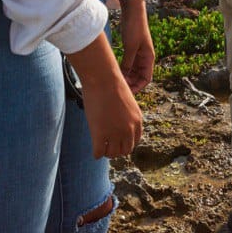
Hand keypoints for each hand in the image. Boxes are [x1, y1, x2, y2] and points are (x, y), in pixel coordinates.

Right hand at [65, 35, 142, 157]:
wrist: (103, 78)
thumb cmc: (111, 86)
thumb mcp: (126, 103)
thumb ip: (126, 116)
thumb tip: (118, 125)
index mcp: (137, 121)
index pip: (134, 142)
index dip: (124, 143)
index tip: (116, 141)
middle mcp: (129, 129)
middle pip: (124, 151)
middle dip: (116, 149)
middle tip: (107, 144)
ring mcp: (115, 133)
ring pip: (112, 154)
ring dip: (106, 152)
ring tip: (100, 146)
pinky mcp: (100, 133)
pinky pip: (99, 153)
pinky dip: (96, 153)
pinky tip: (94, 148)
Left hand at [116, 0, 154, 93]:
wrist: (132, 12)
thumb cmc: (134, 28)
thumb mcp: (131, 47)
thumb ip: (128, 63)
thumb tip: (123, 77)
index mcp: (148, 58)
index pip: (146, 79)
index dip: (138, 87)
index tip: (127, 92)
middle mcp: (144, 58)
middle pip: (138, 77)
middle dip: (130, 83)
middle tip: (117, 87)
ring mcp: (137, 54)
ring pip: (132, 72)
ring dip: (125, 77)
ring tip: (114, 81)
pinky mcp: (130, 50)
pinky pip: (127, 64)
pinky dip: (122, 69)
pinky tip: (113, 72)